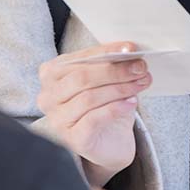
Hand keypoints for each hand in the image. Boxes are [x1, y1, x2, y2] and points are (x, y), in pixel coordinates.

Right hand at [37, 41, 151, 185]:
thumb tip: (128, 51)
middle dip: (115, 70)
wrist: (111, 141)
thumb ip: (110, 64)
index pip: (80, 58)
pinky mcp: (72, 139)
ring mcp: (57, 120)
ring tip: (141, 82)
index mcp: (52, 74)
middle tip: (140, 67)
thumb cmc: (105, 105)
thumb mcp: (106, 80)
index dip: (107, 51)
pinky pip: (93, 119)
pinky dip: (116, 107)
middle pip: (82, 78)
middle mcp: (48, 97)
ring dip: (120, 88)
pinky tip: (131, 102)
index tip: (131, 48)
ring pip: (88, 97)